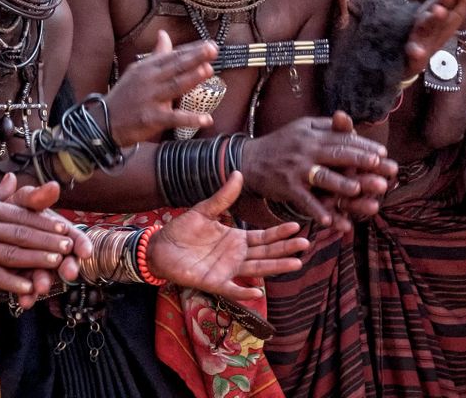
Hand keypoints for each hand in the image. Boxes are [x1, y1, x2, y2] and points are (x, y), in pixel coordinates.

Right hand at [0, 174, 85, 304]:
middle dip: (47, 241)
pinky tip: (27, 287)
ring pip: (11, 254)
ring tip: (56, 264)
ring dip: (36, 260)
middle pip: (21, 234)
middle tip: (68, 247)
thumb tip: (13, 179)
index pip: (21, 215)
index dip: (44, 222)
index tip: (64, 228)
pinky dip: (11, 282)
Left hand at [2, 179, 92, 307]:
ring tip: (41, 288)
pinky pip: (25, 289)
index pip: (73, 237)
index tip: (86, 252)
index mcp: (54, 229)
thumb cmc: (6, 210)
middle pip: (64, 259)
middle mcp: (48, 249)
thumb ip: (36, 198)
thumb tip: (53, 186)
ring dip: (45, 282)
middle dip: (68, 266)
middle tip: (70, 273)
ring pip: (45, 276)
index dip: (81, 244)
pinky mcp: (20, 279)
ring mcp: (35, 265)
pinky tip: (24, 302)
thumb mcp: (20, 202)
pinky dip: (26, 296)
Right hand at [104, 30, 217, 145]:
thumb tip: (164, 34)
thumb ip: (156, 54)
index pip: (173, 56)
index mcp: (147, 68)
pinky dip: (190, 119)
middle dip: (195, 58)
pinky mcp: (151, 118)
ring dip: (192, 78)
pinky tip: (206, 119)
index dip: (192, 50)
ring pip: (174, 86)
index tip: (210, 44)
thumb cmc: (125, 95)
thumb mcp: (137, 71)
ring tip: (209, 70)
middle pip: (175, 67)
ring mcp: (150, 99)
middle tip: (213, 50)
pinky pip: (174, 118)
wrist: (103, 121)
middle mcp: (149, 80)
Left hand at [147, 172, 308, 300]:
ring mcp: (227, 270)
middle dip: (286, 249)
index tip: (297, 227)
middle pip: (266, 253)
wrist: (159, 248)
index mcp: (236, 238)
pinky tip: (257, 290)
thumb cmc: (182, 230)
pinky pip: (231, 289)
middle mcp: (236, 256)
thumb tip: (238, 173)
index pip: (263, 236)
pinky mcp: (213, 283)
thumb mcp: (204, 210)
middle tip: (306, 244)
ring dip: (275, 267)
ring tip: (296, 263)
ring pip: (256, 269)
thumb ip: (223, 197)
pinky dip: (243, 292)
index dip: (280, 232)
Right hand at [240, 111, 397, 231]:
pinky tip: (330, 220)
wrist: (249, 160)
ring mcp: (297, 169)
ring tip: (358, 191)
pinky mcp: (287, 187)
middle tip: (381, 168)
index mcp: (313, 135)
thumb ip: (325, 126)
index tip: (383, 153)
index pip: (343, 139)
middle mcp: (307, 150)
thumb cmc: (281, 143)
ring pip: (323, 176)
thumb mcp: (301, 128)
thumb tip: (350, 125)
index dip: (363, 145)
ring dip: (341, 184)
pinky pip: (304, 200)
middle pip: (338, 154)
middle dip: (361, 161)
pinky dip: (316, 211)